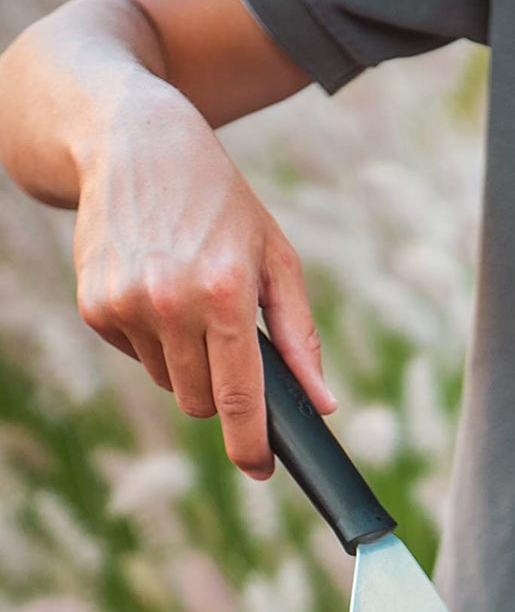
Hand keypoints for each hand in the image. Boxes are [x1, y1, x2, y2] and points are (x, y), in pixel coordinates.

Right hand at [72, 73, 331, 477]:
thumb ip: (300, 337)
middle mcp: (170, 302)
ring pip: (169, 383)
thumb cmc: (218, 203)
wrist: (131, 142)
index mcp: (224, 293)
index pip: (238, 395)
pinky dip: (153, 340)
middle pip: (202, 401)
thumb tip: (322, 403)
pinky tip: (157, 289)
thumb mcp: (274, 258)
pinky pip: (136, 357)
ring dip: (186, 361)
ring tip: (190, 300)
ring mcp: (127, 305)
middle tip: (227, 345)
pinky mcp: (95, 306)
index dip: (250, 443)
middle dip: (221, 392)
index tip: (260, 469)